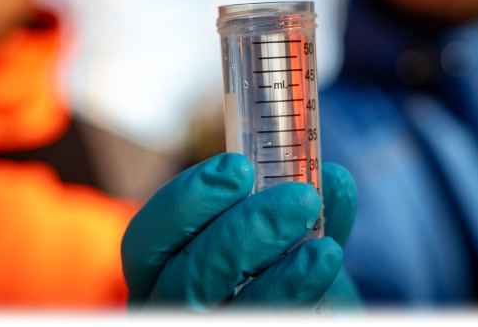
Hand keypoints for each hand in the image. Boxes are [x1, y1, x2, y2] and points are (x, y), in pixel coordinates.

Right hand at [120, 152, 358, 308]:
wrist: (306, 313)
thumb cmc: (282, 272)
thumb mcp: (287, 236)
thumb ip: (301, 208)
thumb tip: (330, 179)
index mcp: (161, 271)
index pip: (147, 240)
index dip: (186, 200)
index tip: (238, 167)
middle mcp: (174, 308)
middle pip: (189, 278)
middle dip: (244, 231)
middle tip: (301, 198)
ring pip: (229, 310)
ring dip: (282, 272)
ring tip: (326, 242)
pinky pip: (269, 323)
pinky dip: (297, 292)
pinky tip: (325, 263)